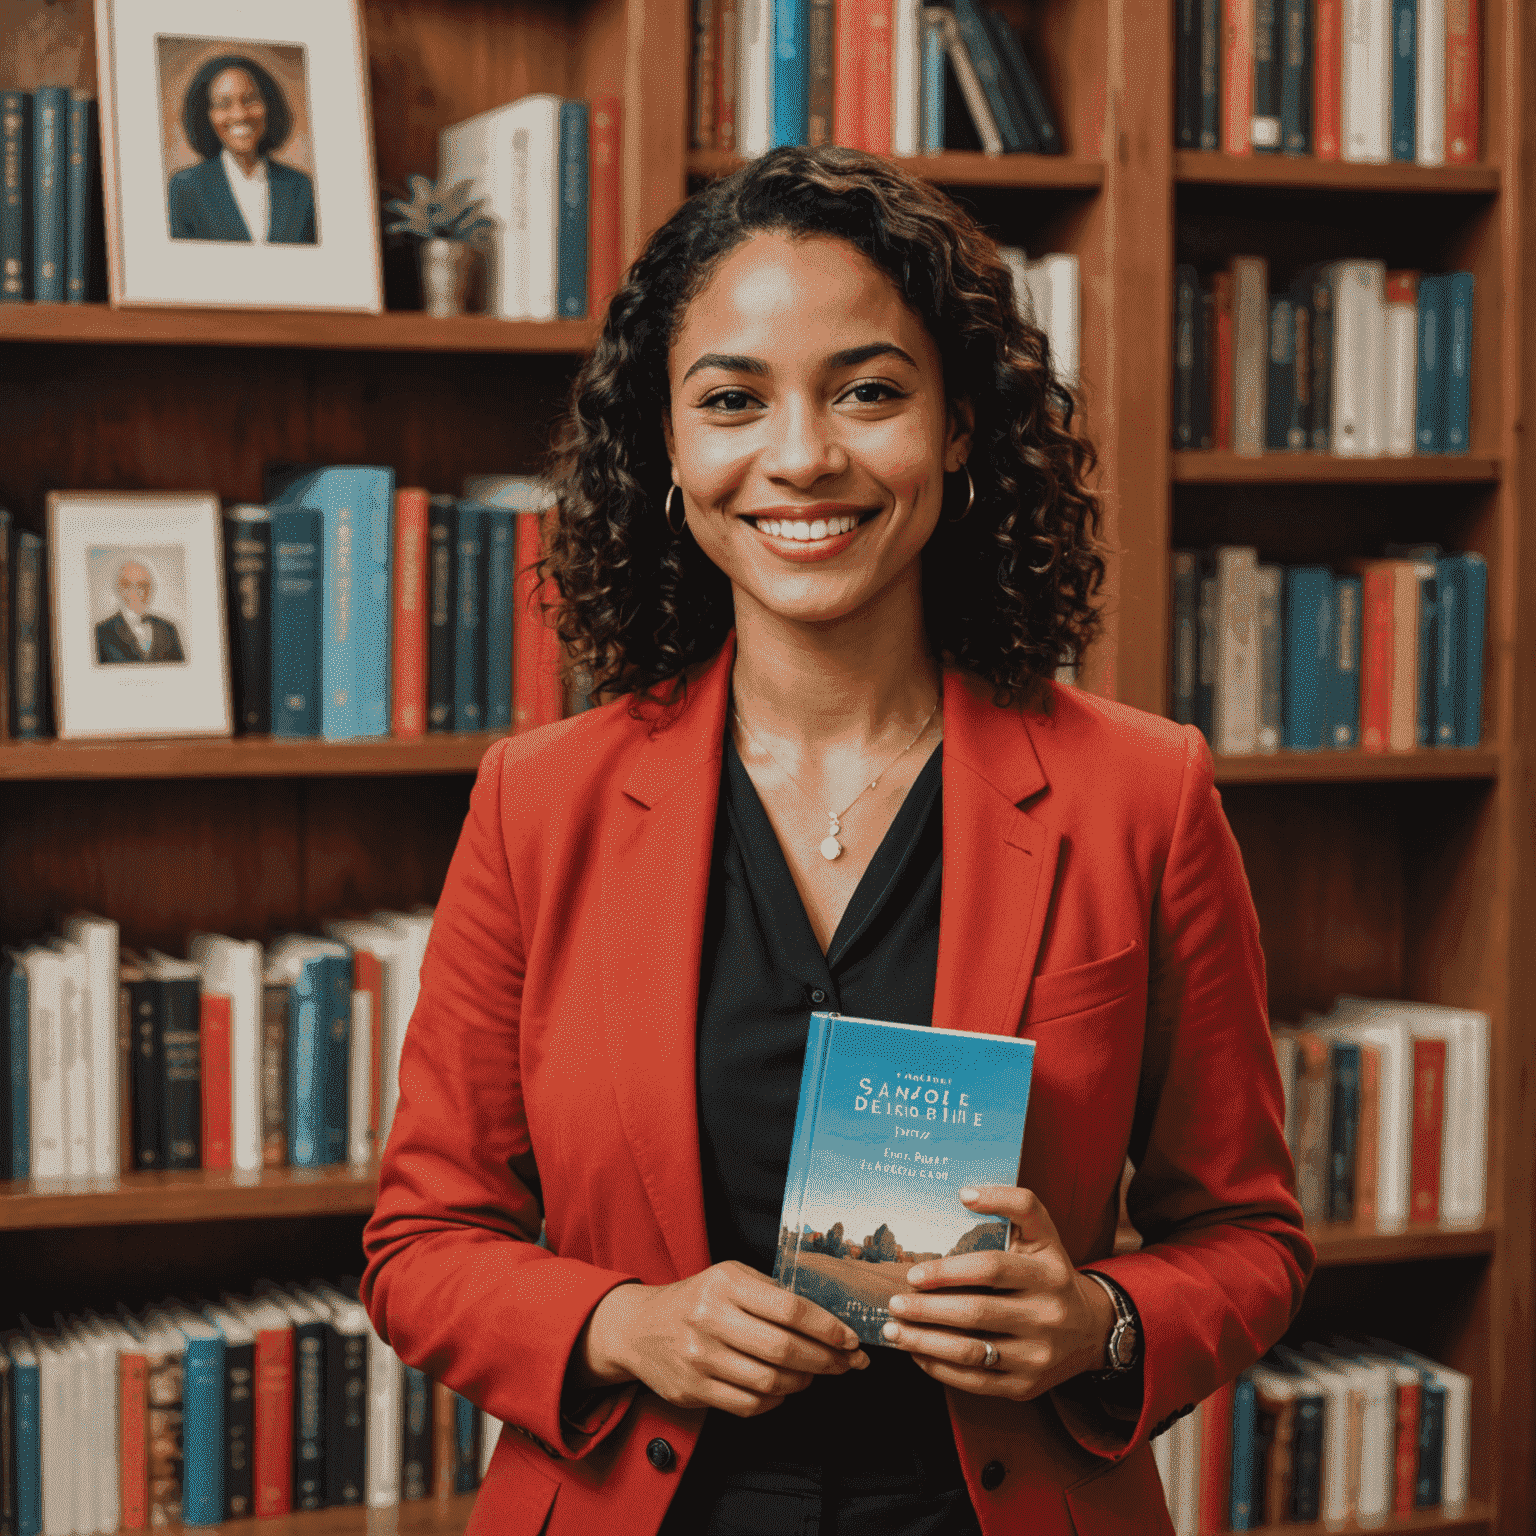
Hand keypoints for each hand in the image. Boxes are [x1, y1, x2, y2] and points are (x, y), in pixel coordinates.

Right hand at [574, 1260, 868, 1416]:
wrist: (639, 1328)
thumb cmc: (697, 1299)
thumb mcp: (729, 1278)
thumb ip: (771, 1292)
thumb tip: (827, 1318)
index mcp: (726, 1284)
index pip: (790, 1308)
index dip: (827, 1327)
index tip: (850, 1338)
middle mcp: (711, 1319)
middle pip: (784, 1349)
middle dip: (826, 1360)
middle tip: (848, 1363)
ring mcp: (700, 1358)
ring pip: (770, 1381)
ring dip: (804, 1382)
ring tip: (816, 1374)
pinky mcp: (694, 1390)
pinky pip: (749, 1404)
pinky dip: (776, 1399)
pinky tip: (784, 1387)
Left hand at [878, 1185, 1114, 1401]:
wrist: (1089, 1330)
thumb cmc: (1050, 1272)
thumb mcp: (1043, 1234)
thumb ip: (1014, 1203)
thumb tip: (966, 1193)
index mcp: (1049, 1272)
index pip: (992, 1268)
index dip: (949, 1271)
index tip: (913, 1274)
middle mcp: (1047, 1315)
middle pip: (977, 1312)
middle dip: (928, 1309)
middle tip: (894, 1303)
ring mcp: (1038, 1355)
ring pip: (973, 1352)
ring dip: (926, 1342)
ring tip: (895, 1330)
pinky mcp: (1027, 1386)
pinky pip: (977, 1382)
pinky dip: (941, 1369)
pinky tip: (918, 1354)